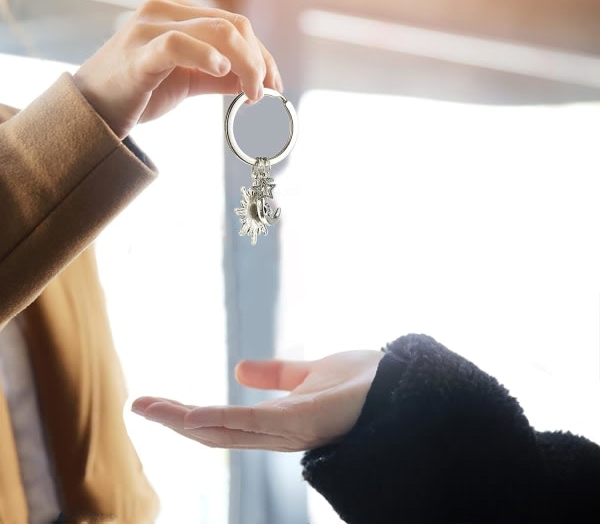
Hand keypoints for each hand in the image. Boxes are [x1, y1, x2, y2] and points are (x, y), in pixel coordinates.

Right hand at [73, 0, 281, 137]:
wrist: (93, 111)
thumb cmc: (139, 93)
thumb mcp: (188, 82)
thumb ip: (219, 77)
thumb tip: (255, 83)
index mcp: (178, 14)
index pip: (234, 25)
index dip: (262, 54)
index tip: (274, 85)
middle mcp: (166, 12)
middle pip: (232, 25)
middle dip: (259, 60)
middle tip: (266, 93)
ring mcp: (150, 28)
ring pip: (216, 31)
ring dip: (245, 64)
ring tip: (252, 93)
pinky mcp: (139, 53)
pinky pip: (178, 44)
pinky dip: (207, 57)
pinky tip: (222, 73)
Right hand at [132, 350, 383, 451]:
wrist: (403, 386)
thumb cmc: (362, 384)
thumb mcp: (308, 374)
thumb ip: (276, 376)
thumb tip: (237, 368)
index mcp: (277, 422)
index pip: (222, 424)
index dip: (187, 416)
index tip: (154, 403)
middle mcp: (278, 433)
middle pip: (217, 433)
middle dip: (176, 422)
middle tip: (139, 406)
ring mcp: (290, 431)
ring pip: (228, 432)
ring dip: (186, 422)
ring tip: (151, 408)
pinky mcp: (305, 422)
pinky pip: (256, 424)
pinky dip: (222, 420)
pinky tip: (194, 414)